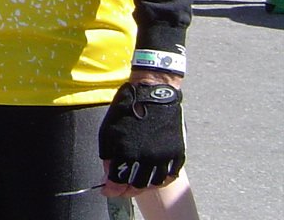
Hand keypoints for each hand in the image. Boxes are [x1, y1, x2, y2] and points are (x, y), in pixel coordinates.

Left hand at [99, 80, 184, 194]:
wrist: (153, 92)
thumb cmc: (126, 109)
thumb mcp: (108, 131)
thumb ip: (108, 155)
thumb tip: (108, 174)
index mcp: (127, 152)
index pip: (118, 182)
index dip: (111, 190)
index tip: (106, 191)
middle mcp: (147, 158)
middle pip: (137, 186)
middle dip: (126, 190)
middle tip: (120, 188)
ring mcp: (164, 156)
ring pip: (155, 183)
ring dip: (143, 185)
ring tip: (135, 182)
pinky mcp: (177, 153)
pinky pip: (170, 175)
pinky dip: (161, 179)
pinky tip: (152, 176)